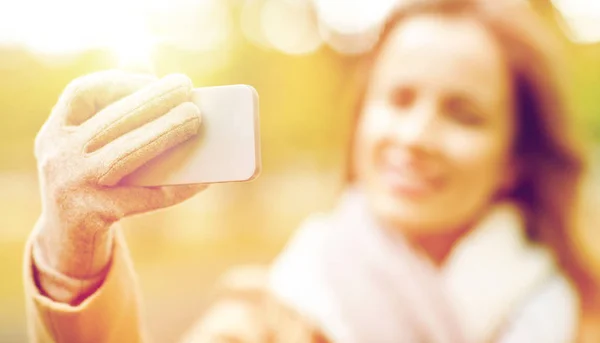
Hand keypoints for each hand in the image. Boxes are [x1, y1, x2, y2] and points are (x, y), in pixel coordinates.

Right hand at [33, 70, 206, 279]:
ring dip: (163, 133)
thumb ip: (109, 106)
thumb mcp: (88, 145)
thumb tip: (143, 60)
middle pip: (110, 122)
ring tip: (195, 118)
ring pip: (124, 155)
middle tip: (186, 85)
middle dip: (151, 101)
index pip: (80, 94)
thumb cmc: (89, 180)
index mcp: (55, 132)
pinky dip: (176, 188)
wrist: (67, 239)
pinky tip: (203, 179)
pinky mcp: (94, 216)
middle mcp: (57, 157)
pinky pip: (144, 198)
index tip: (150, 76)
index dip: (117, 81)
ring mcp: (73, 188)